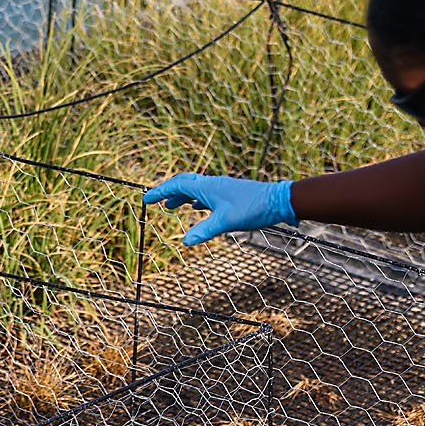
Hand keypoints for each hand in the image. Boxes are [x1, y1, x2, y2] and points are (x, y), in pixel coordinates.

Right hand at [142, 173, 296, 245]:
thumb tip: (184, 242)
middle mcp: (212, 184)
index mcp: (206, 187)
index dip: (159, 192)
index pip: (176, 185)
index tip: (146, 199)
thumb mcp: (225, 222)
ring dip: (181, 197)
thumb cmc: (252, 208)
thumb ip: (204, 231)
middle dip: (167, 192)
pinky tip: (198, 208)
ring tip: (171, 207)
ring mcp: (221, 188)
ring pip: (195, 189)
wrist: (279, 200)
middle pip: (183, 183)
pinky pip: (206, 194)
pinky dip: (196, 200)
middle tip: (155, 201)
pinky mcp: (230, 194)